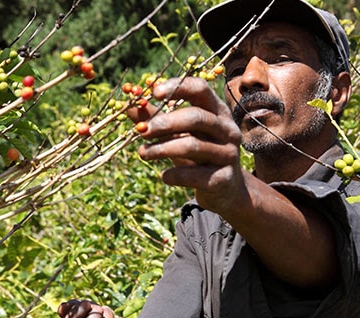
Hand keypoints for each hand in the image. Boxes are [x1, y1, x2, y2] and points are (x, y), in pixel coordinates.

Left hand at [129, 77, 245, 214]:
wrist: (223, 187)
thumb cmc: (197, 153)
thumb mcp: (179, 133)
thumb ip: (157, 119)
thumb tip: (130, 107)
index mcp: (217, 111)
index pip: (200, 89)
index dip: (177, 87)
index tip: (153, 92)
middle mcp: (227, 129)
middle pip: (196, 117)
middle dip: (165, 123)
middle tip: (142, 131)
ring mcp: (229, 154)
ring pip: (193, 146)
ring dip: (162, 149)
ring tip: (142, 153)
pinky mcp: (223, 178)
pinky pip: (193, 175)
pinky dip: (174, 175)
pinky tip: (164, 176)